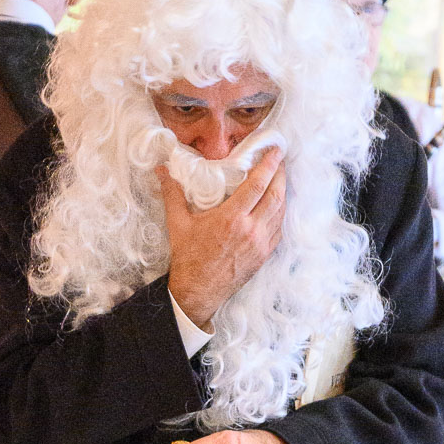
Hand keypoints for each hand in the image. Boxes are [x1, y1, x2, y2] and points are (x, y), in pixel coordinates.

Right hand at [159, 148, 285, 328]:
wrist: (197, 292)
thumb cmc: (188, 258)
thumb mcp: (178, 224)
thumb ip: (172, 193)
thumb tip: (161, 170)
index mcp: (231, 219)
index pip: (258, 185)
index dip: (269, 165)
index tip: (275, 151)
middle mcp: (250, 231)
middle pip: (276, 196)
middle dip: (280, 175)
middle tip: (279, 161)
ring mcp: (259, 245)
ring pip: (279, 213)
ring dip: (282, 193)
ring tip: (279, 179)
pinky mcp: (262, 256)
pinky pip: (277, 230)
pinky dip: (279, 215)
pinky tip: (275, 207)